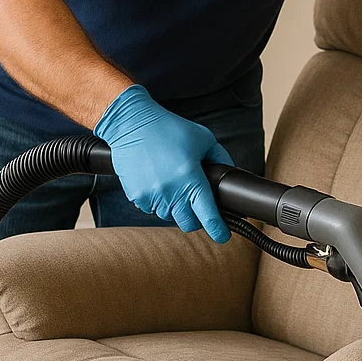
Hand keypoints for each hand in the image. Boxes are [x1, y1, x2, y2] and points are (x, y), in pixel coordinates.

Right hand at [93, 84, 234, 240]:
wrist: (132, 124)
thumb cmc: (169, 129)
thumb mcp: (204, 138)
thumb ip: (220, 157)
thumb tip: (229, 174)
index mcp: (191, 178)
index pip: (208, 215)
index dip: (218, 229)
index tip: (223, 236)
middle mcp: (171, 192)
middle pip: (188, 223)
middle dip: (196, 217)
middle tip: (197, 204)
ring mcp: (152, 196)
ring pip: (169, 215)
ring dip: (175, 207)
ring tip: (174, 184)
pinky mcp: (136, 196)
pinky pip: (151, 208)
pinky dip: (157, 201)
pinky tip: (158, 181)